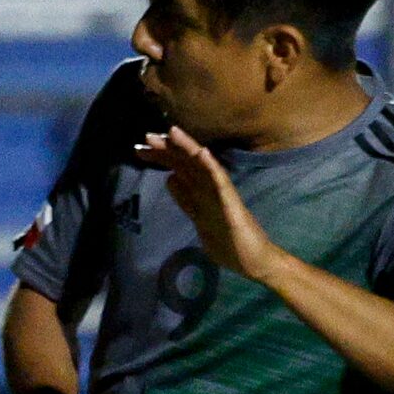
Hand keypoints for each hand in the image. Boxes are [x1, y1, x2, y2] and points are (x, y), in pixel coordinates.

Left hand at [135, 126, 282, 281]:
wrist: (254, 261)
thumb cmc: (229, 245)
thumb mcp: (199, 220)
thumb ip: (186, 202)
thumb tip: (170, 181)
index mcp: (200, 194)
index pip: (177, 170)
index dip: (159, 158)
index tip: (139, 149)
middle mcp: (209, 189)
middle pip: (185, 163)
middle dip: (165, 150)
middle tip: (146, 137)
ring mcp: (220, 194)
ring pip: (202, 166)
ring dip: (187, 149)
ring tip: (171, 132)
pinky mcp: (231, 203)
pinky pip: (221, 182)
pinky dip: (211, 167)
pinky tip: (202, 153)